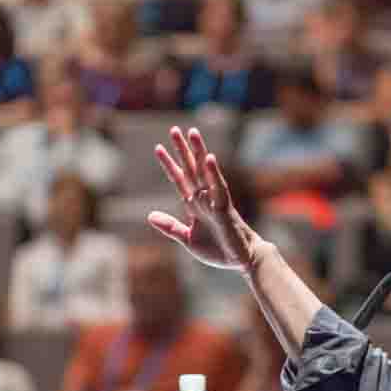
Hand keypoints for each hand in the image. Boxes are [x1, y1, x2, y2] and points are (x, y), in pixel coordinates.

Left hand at [149, 127, 260, 271]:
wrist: (241, 260)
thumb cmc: (218, 249)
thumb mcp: (188, 239)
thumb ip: (170, 227)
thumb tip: (149, 215)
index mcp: (195, 204)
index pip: (179, 179)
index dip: (169, 164)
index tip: (158, 148)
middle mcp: (204, 198)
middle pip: (191, 169)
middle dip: (182, 150)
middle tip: (174, 130)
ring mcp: (215, 200)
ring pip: (205, 172)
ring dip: (199, 151)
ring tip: (192, 133)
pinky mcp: (225, 208)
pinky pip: (219, 187)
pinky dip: (213, 172)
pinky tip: (208, 158)